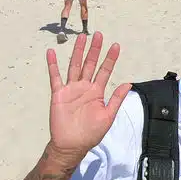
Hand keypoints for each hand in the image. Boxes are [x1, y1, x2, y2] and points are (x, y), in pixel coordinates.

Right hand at [46, 32, 130, 162]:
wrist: (72, 145)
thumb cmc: (91, 133)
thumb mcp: (108, 116)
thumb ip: (116, 99)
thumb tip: (129, 84)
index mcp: (97, 92)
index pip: (105, 71)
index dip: (110, 59)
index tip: (116, 46)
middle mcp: (84, 87)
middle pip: (90, 64)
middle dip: (95, 50)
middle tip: (99, 34)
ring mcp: (71, 89)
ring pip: (74, 66)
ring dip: (78, 52)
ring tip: (81, 38)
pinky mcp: (59, 94)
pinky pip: (55, 77)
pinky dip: (53, 65)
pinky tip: (51, 53)